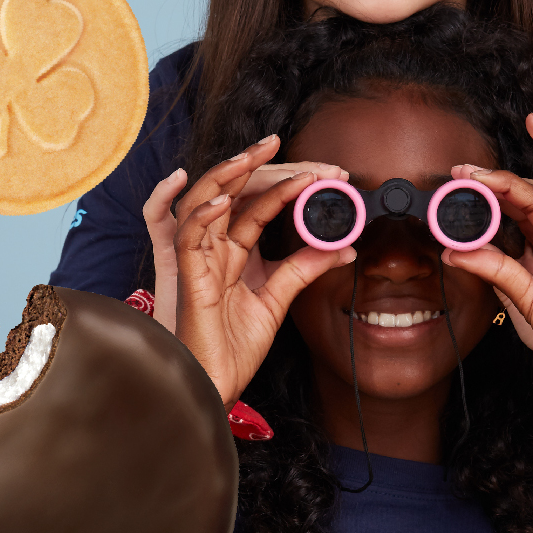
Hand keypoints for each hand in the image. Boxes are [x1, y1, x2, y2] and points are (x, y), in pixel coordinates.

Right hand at [172, 145, 354, 405]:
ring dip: (228, 174)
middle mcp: (215, 247)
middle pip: (232, 191)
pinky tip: (226, 201)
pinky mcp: (189, 279)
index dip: (290, 183)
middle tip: (290, 146)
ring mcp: (199, 260)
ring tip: (255, 154)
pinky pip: (189, 238)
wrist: (216, 385)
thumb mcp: (279, 298)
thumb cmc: (235, 345)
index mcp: (234, 249)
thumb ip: (305, 268)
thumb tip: (344, 246)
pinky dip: (203, 215)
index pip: (260, 203)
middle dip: (260, 164)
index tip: (328, 173)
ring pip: (204, 202)